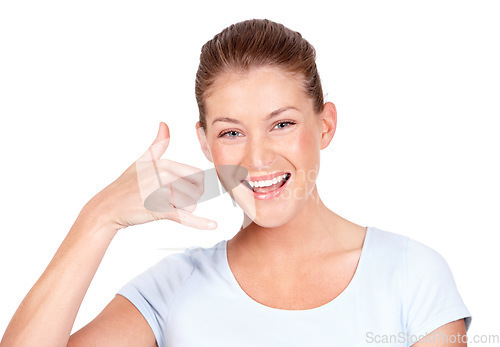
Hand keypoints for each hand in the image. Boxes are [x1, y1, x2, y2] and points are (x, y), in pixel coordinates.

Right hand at [85, 122, 216, 230]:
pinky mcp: (158, 210)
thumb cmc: (126, 185)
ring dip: (182, 210)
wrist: (108, 207)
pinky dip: (199, 223)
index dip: (194, 186)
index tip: (183, 190)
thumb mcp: (142, 161)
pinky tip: (213, 226)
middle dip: (190, 199)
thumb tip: (164, 125)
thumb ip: (158, 144)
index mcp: (164, 164)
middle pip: (197, 190)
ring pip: (191, 205)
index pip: (197, 175)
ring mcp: (160, 192)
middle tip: (172, 201)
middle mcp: (163, 176)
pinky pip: (184, 216)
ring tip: (164, 207)